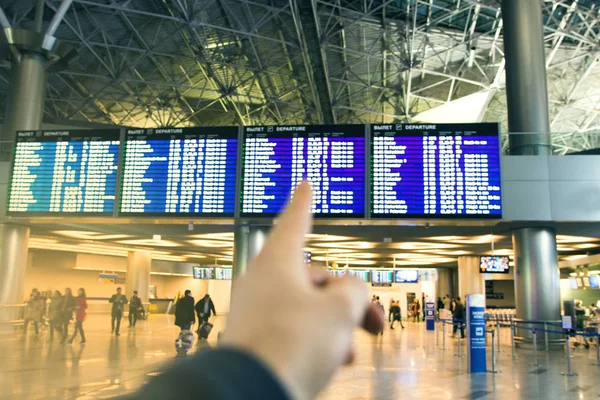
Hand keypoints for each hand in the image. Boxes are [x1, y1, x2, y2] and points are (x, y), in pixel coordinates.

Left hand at [222, 182, 382, 399]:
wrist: (251, 392)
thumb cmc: (292, 343)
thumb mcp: (340, 310)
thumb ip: (355, 291)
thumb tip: (351, 294)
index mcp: (277, 262)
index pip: (295, 222)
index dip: (305, 202)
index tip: (305, 183)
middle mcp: (263, 283)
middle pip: (315, 277)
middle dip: (350, 299)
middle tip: (375, 323)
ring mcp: (258, 313)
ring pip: (308, 307)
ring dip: (337, 326)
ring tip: (352, 352)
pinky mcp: (257, 341)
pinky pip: (295, 331)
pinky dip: (318, 341)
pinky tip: (333, 363)